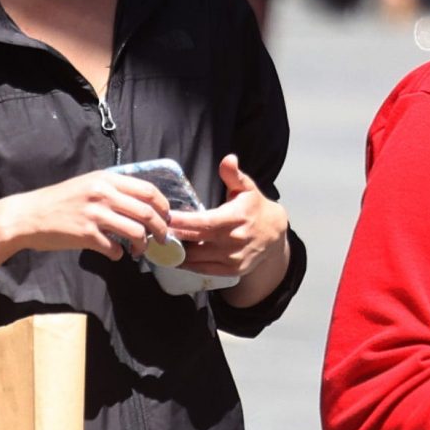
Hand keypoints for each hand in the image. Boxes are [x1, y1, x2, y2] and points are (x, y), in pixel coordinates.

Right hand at [1, 170, 175, 262]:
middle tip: (161, 238)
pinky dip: (120, 255)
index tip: (166, 218)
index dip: (164, 206)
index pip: (148, 190)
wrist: (28, 216)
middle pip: (147, 212)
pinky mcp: (86, 235)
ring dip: (143, 245)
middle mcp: (103, 193)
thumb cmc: (58, 201)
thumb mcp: (87, 184)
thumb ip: (112, 189)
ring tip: (138, 250)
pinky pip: (115, 249)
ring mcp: (94, 214)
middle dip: (160, 229)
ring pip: (136, 232)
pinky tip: (116, 254)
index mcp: (106, 179)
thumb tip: (141, 202)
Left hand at [163, 154, 288, 276]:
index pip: (203, 222)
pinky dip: (189, 264)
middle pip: (195, 241)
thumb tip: (228, 158)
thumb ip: (234, 175)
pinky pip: (204, 269)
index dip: (181, 221)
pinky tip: (176, 256)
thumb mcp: (247, 188)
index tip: (163, 217)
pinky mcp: (233, 270)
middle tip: (155, 230)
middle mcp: (234, 240)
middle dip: (174, 237)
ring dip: (178, 252)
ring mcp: (233, 258)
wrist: (275, 234)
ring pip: (197, 259)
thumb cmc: (255, 208)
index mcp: (235, 218)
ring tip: (162, 243)